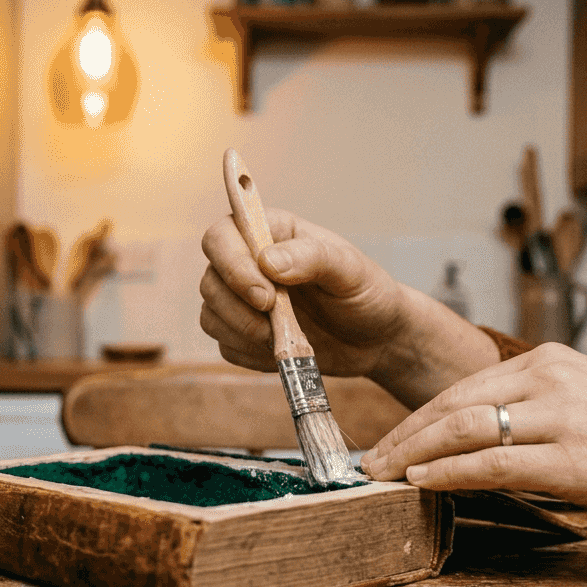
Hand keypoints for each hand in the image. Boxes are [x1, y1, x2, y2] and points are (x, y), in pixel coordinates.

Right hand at [199, 209, 497, 407]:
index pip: (221, 236)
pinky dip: (249, 353)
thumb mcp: (349, 269)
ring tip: (283, 338)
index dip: (231, 264)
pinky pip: (225, 345)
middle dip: (237, 306)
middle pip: (209, 280)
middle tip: (275, 321)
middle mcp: (248, 263)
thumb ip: (312, 257)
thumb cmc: (366, 293)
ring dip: (242, 332)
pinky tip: (281, 350)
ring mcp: (241, 301)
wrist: (376, 339)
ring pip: (210, 315)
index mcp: (270, 233)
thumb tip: (267, 262)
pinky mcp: (243, 335)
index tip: (265, 294)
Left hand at [361, 343, 586, 523]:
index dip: (417, 418)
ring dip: (414, 454)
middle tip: (369, 463)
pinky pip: (495, 463)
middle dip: (402, 436)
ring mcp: (562, 417)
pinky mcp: (576, 459)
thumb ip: (541, 410)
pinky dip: (451, 473)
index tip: (388, 442)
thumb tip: (486, 443)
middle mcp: (550, 378)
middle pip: (451, 404)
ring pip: (464, 429)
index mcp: (551, 361)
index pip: (462, 387)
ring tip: (382, 477)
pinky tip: (423, 483)